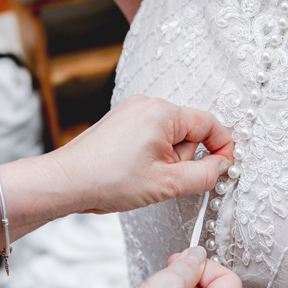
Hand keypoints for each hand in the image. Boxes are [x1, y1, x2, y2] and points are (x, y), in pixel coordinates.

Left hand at [46, 95, 233, 213]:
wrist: (65, 182)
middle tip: (165, 178)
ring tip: (144, 176)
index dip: (222, 148)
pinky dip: (152, 154)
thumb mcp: (166, 184)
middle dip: (185, 157)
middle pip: (190, 130)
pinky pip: (151, 135)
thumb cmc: (107, 180)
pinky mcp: (121, 121)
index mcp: (162, 112)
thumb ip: (204, 175)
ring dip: (167, 158)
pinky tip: (134, 170)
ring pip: (170, 135)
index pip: (210, 124)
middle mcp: (147, 103)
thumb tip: (222, 167)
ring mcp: (132, 110)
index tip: (223, 169)